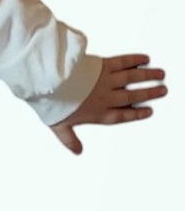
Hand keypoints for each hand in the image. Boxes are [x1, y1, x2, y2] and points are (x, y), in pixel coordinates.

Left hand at [51, 53, 166, 154]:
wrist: (47, 82)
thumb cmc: (52, 103)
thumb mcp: (59, 126)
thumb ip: (70, 139)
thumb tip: (77, 152)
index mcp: (98, 113)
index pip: (123, 115)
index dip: (137, 113)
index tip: (149, 111)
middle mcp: (106, 97)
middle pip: (133, 95)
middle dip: (150, 93)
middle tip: (163, 91)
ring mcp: (105, 80)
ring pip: (132, 78)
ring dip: (148, 76)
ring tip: (160, 74)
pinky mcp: (101, 65)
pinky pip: (122, 62)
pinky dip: (134, 60)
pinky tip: (144, 58)